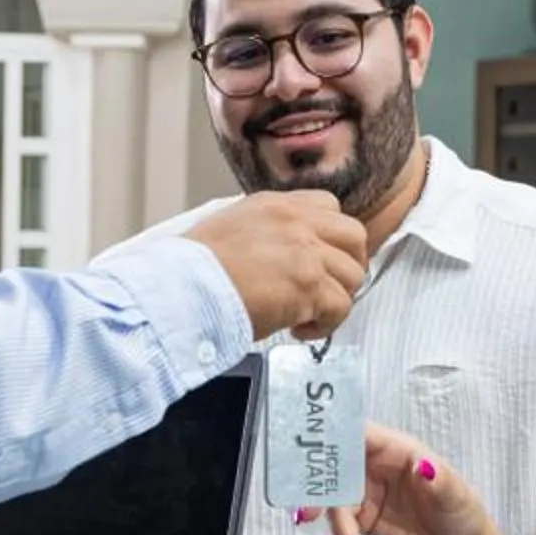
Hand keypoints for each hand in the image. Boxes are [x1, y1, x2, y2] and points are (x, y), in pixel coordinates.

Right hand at [184, 191, 368, 339]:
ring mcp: (306, 252)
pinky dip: (325, 325)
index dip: (330, 239)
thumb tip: (274, 257)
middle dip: (347, 265)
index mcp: (274, 205)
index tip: (319, 261)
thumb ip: (260, 234)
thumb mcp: (227, 230)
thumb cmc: (191, 270)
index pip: (328, 207)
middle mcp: (295, 221)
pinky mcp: (309, 285)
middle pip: (354, 236)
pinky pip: (341, 307)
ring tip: (305, 315)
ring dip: (335, 299)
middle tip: (327, 289)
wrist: (181, 290)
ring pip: (353, 275)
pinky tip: (298, 329)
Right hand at [320, 426, 506, 534]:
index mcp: (395, 450)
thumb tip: (426, 466)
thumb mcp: (457, 496)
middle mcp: (374, 467)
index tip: (312, 454)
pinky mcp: (361, 520)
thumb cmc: (462, 513)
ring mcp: (364, 494)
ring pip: (335, 507)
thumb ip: (440, 481)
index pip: (357, 433)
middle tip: (308, 515)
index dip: (331, 438)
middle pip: (334, 469)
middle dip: (318, 491)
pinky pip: (343, 531)